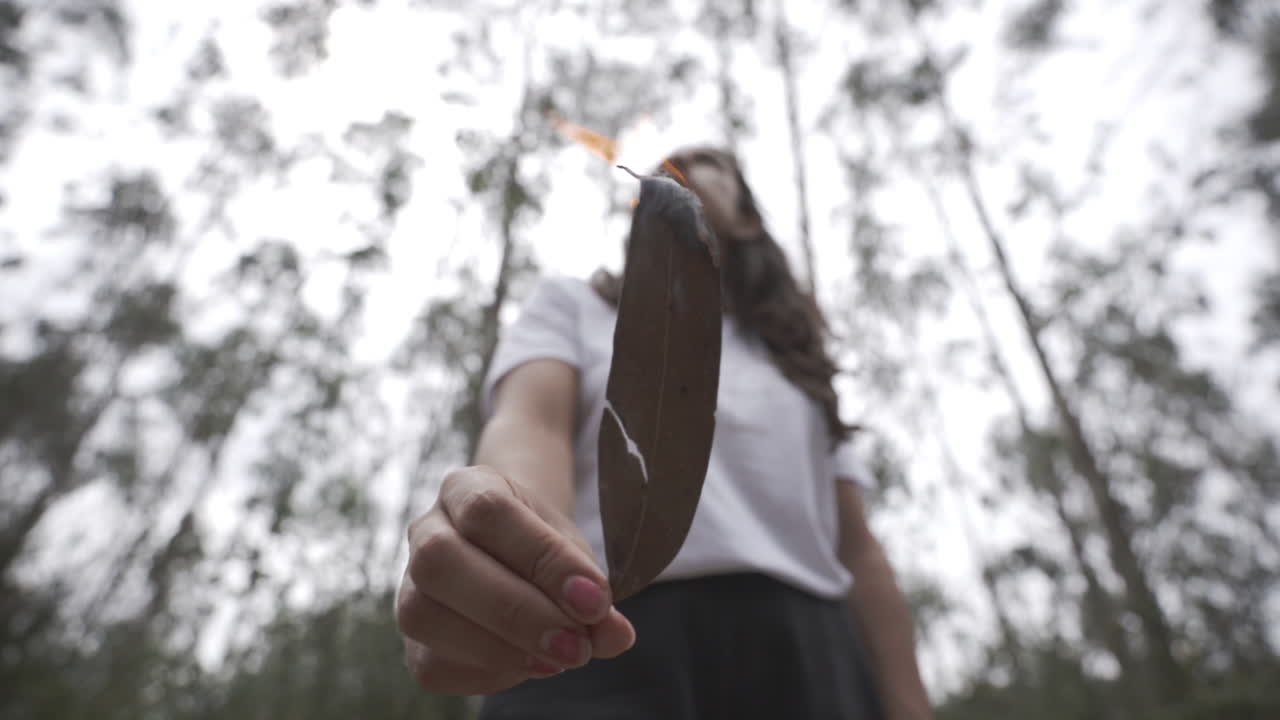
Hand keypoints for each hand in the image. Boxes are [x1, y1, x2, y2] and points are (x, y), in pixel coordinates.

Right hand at [396, 465, 635, 695]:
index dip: (542, 559)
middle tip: (575, 646)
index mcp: (466, 487)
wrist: (511, 550)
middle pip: (441, 561)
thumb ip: (595, 592)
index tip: (594, 601)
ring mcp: (408, 582)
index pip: (488, 512)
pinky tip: (530, 665)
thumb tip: (615, 635)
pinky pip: (432, 662)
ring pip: (423, 614)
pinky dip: (487, 672)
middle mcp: (425, 528)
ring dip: (499, 647)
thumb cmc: (543, 547)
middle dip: (515, 611)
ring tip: (558, 658)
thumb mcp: (574, 554)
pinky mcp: (410, 635)